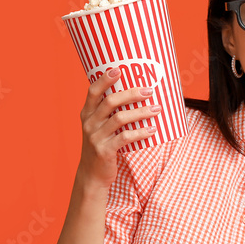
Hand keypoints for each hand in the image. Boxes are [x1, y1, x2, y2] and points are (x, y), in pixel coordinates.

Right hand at [76, 67, 161, 187]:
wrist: (92, 174)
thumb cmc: (102, 145)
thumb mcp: (100, 127)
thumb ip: (111, 113)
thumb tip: (140, 95)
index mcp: (87, 114)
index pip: (93, 92)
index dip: (104, 79)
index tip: (119, 69)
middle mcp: (89, 123)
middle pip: (110, 102)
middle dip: (131, 94)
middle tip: (150, 90)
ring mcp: (96, 138)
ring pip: (120, 119)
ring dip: (141, 112)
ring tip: (157, 109)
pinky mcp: (104, 151)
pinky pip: (125, 138)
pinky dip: (141, 132)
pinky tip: (153, 129)